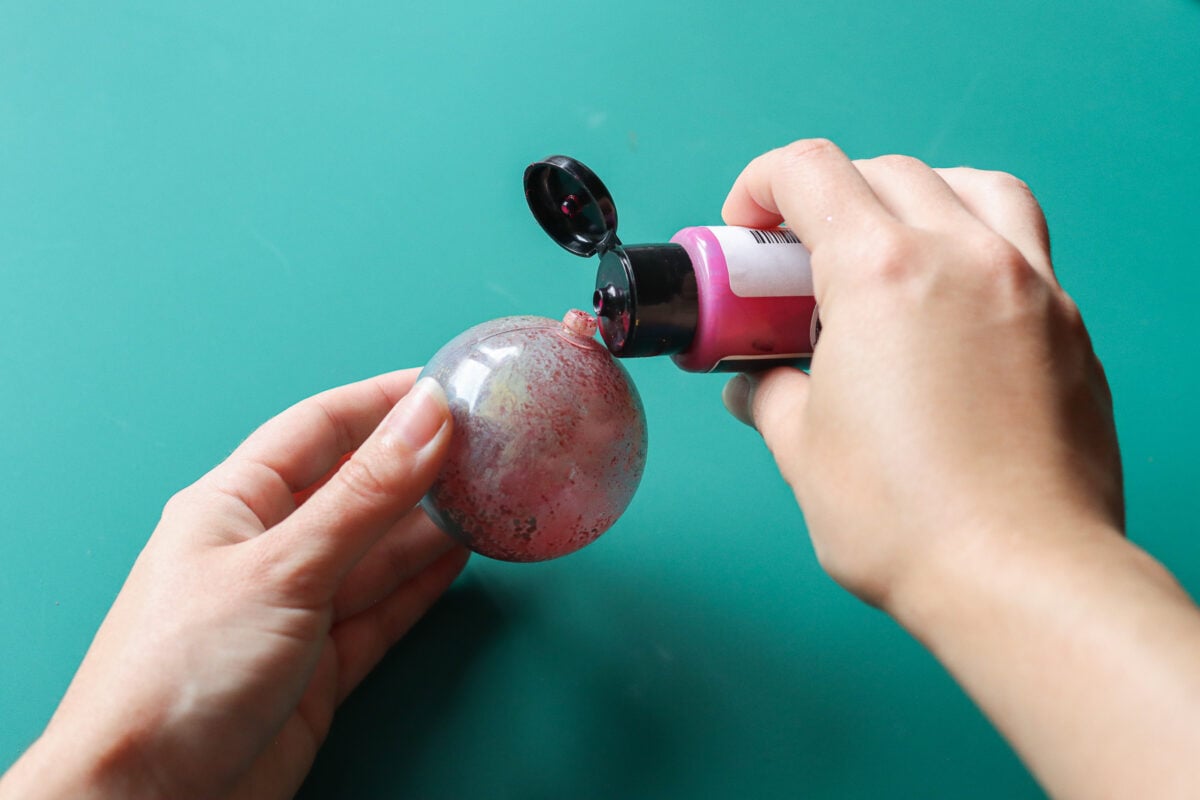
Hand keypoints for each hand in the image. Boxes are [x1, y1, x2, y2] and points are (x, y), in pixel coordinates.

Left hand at [0, 370, 468, 799]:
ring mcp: (294, 610)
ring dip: (431, 527)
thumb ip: (364, 496)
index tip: (445, 387)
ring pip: (377, 552)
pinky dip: (422, 585)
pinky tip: (460, 557)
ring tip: (489, 495)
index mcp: (231, 505)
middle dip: (418, 467)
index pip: (318, 430)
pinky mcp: (320, 666)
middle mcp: (264, 551)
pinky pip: (383, 610)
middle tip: (485, 445)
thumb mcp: (284, 568)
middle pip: (355, 490)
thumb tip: (426, 419)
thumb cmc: (176, 677)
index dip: (382, 403)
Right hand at [719, 140, 1122, 608]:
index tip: (744, 229)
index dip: (760, 185)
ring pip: (971, 185)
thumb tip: (759, 384)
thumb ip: (770, 395)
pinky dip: (975, 242)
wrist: (1021, 575)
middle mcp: (963, 257)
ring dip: (914, 196)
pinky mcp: (1068, 326)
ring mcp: (1029, 285)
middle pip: (884, 173)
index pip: (810, 172)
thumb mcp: (802, 451)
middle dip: (826, 200)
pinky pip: (1022, 243)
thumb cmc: (907, 518)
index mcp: (882, 273)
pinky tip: (949, 302)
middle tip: (799, 263)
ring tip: (888, 248)